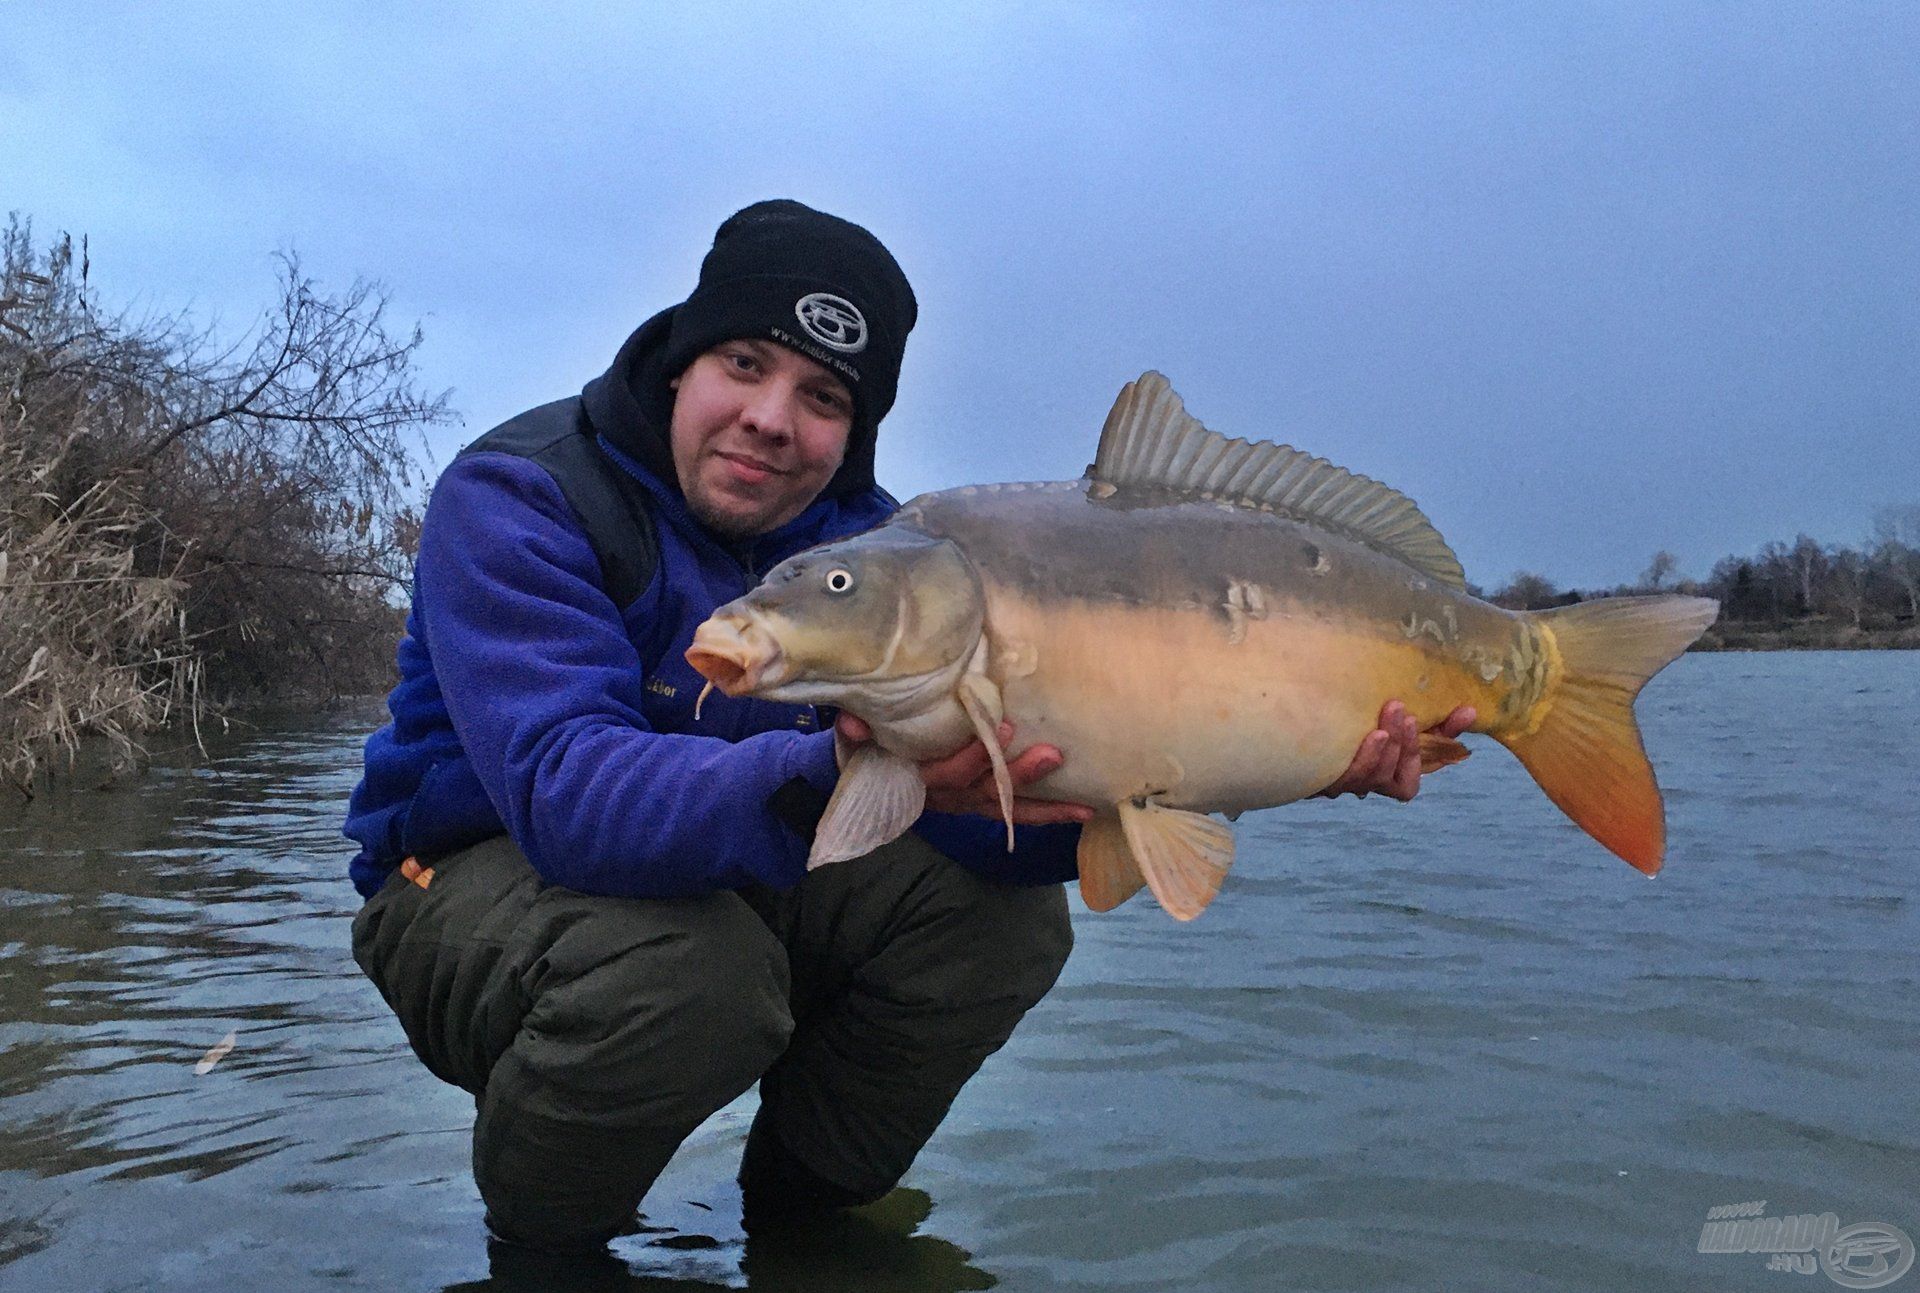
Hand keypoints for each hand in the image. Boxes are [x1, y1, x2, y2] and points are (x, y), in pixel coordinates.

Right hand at [835, 713, 1094, 826]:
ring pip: (1005, 808)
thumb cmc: (865, 742)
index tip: (1002, 728)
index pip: (947, 771)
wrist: (862, 772)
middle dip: (1018, 775)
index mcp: (916, 776)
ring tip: (1083, 805)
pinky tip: (1083, 814)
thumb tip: (854, 722)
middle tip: (1052, 755)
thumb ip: (854, 726)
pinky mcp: (979, 804)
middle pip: (984, 790)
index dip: (973, 756)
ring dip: (1044, 807)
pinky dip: (1047, 815)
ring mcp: (964, 803)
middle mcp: (944, 795)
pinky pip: (1015, 814)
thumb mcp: (854, 733)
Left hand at [1316, 700, 1475, 801]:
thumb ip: (1433, 720)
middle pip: (1399, 781)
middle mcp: (1370, 784)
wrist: (1287, 733)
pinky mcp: (1321, 780)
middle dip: (1409, 746)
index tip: (1460, 714)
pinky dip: (1366, 757)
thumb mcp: (1391, 718)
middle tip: (1407, 712)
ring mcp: (1346, 784)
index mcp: (1390, 771)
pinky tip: (1372, 734)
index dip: (1445, 748)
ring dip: (1390, 747)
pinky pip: (1349, 777)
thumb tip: (1471, 710)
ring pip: (1377, 779)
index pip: (1427, 767)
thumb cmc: (1349, 722)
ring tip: (1392, 712)